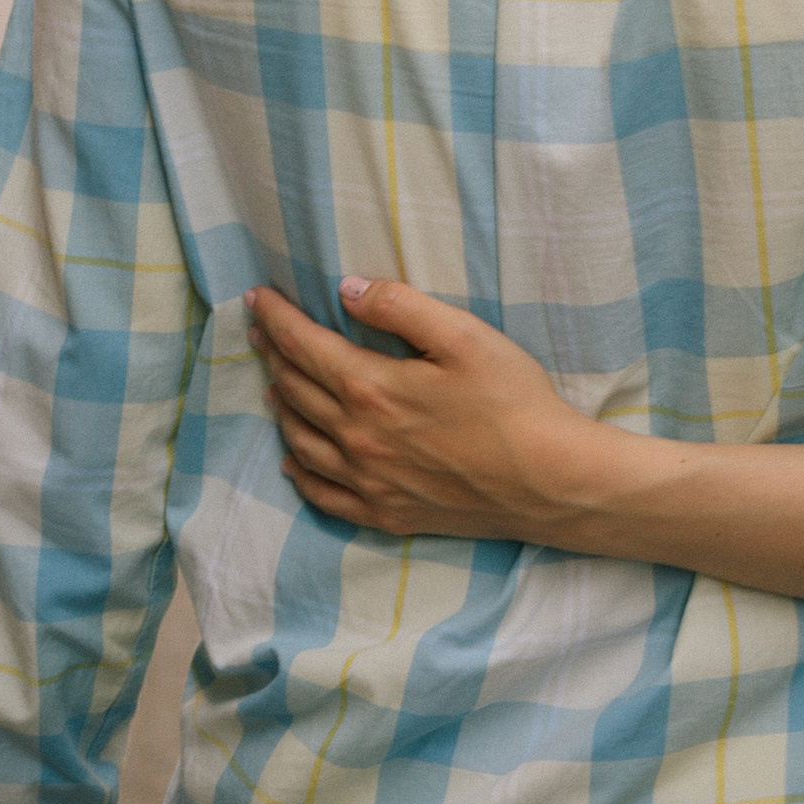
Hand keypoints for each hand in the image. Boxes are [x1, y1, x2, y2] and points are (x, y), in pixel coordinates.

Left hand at [248, 278, 589, 539]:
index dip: (276, 318)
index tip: (256, 298)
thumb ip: (402, 308)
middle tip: (260, 332)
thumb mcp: (465, 337)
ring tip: (274, 383)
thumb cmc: (513, 402)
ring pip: (301, 440)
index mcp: (371, 388)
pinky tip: (293, 460)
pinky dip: (300, 472)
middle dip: (273, 355)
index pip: (304, 346)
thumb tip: (347, 289)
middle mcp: (357, 438)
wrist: (547, 481)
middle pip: (296, 390)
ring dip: (281, 406)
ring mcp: (367, 482)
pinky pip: (323, 494)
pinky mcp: (385, 514)